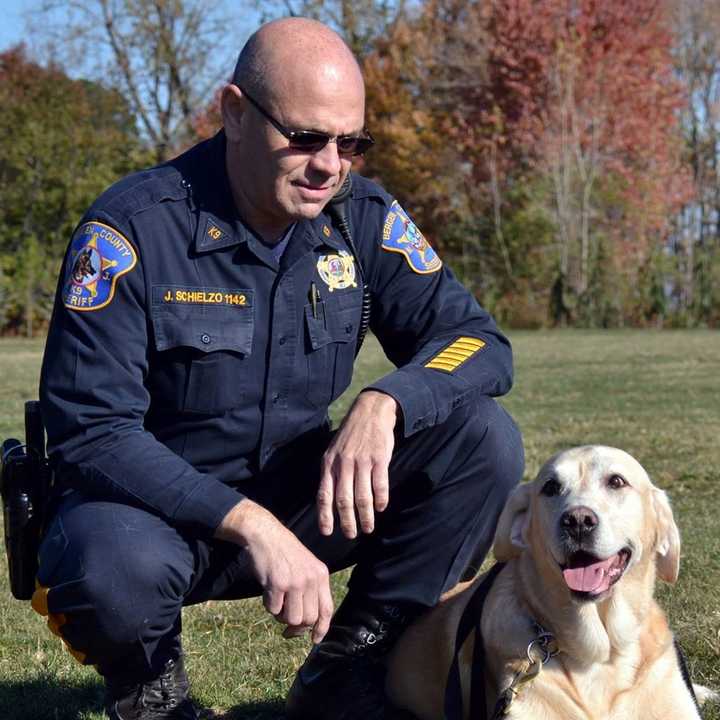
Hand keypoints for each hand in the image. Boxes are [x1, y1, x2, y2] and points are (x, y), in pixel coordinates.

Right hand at [215, 499, 332, 642]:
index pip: (327, 609)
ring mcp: (295, 581)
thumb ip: (310, 591)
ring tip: (277, 599)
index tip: (314, 640)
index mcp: (321, 575)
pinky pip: (273, 610)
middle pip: (308, 619)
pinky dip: (268, 605)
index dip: (322, 629)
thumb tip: (306, 625)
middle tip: (286, 623)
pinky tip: (268, 589)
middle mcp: (311, 579)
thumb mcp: (306, 567)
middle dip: (296, 625)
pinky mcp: (278, 584)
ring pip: (291, 619)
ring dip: (281, 615)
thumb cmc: (284, 554)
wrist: (266, 534)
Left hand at [317, 390, 397, 538]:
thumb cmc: (351, 435)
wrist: (370, 411)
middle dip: (347, 521)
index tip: (327, 532)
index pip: (324, 494)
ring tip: (368, 527)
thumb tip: (328, 499)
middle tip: (350, 535)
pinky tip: (381, 508)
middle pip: (343, 500)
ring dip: (366, 516)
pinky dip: (380, 500)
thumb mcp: (334, 450)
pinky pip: (379, 485)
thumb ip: (331, 472)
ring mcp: (362, 461)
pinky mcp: (379, 458)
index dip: (325, 515)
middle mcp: (344, 464)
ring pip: (362, 496)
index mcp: (330, 463)